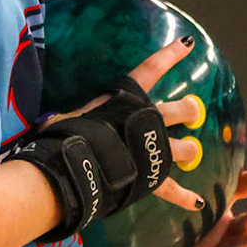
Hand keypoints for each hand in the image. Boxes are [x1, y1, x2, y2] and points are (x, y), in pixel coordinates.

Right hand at [45, 38, 204, 212]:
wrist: (80, 166)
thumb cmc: (69, 135)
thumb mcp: (68, 119)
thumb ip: (70, 120)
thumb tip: (49, 126)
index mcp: (127, 98)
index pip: (152, 68)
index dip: (170, 55)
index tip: (189, 43)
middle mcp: (148, 120)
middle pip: (181, 110)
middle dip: (188, 111)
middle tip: (193, 112)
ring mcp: (155, 149)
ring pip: (185, 148)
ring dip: (189, 150)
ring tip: (191, 153)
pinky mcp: (153, 177)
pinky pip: (173, 189)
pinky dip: (185, 197)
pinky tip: (197, 203)